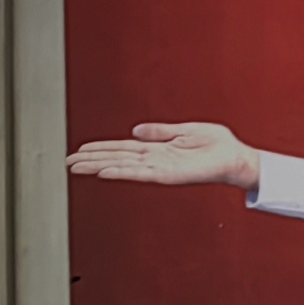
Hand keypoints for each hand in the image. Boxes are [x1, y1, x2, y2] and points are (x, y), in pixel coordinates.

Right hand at [65, 120, 258, 189]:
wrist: (235, 157)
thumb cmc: (217, 145)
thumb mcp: (184, 130)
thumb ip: (159, 131)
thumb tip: (136, 130)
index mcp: (157, 149)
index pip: (122, 148)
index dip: (100, 148)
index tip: (80, 150)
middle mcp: (155, 160)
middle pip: (116, 158)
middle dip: (92, 160)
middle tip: (68, 162)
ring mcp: (160, 168)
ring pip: (122, 166)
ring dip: (99, 166)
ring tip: (77, 167)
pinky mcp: (169, 174)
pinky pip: (141, 173)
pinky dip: (122, 172)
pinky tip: (105, 172)